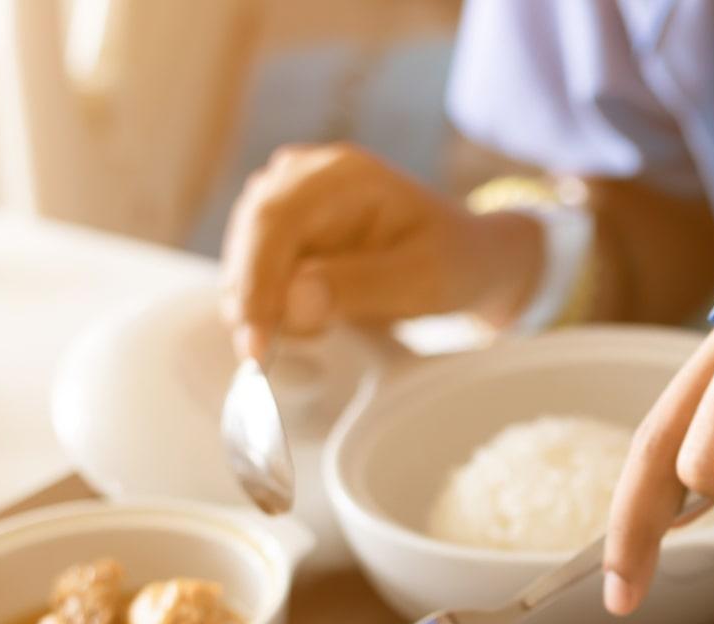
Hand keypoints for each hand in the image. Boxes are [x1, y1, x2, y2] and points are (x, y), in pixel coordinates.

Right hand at [220, 143, 535, 360]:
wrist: (468, 259)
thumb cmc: (454, 263)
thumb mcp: (424, 280)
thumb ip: (362, 286)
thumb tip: (294, 299)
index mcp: (342, 175)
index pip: (276, 219)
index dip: (257, 280)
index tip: (256, 339)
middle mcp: (305, 176)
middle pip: (250, 235)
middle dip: (251, 300)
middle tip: (263, 357)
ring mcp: (289, 201)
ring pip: (244, 256)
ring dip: (259, 305)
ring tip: (313, 336)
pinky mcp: (285, 233)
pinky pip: (256, 271)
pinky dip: (267, 306)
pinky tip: (304, 328)